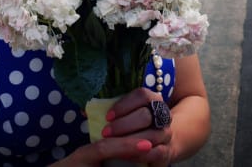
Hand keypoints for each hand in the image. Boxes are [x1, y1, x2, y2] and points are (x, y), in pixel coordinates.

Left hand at [50, 88, 173, 166]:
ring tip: (113, 146)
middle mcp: (163, 113)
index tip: (108, 116)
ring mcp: (166, 132)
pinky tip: (125, 155)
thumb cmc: (134, 124)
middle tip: (106, 132)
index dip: (124, 104)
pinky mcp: (167, 151)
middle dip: (124, 124)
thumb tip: (84, 111)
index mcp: (152, 99)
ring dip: (130, 140)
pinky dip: (139, 154)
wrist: (157, 142)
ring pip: (151, 134)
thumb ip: (110, 110)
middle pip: (145, 115)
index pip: (141, 95)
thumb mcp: (124, 114)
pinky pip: (155, 153)